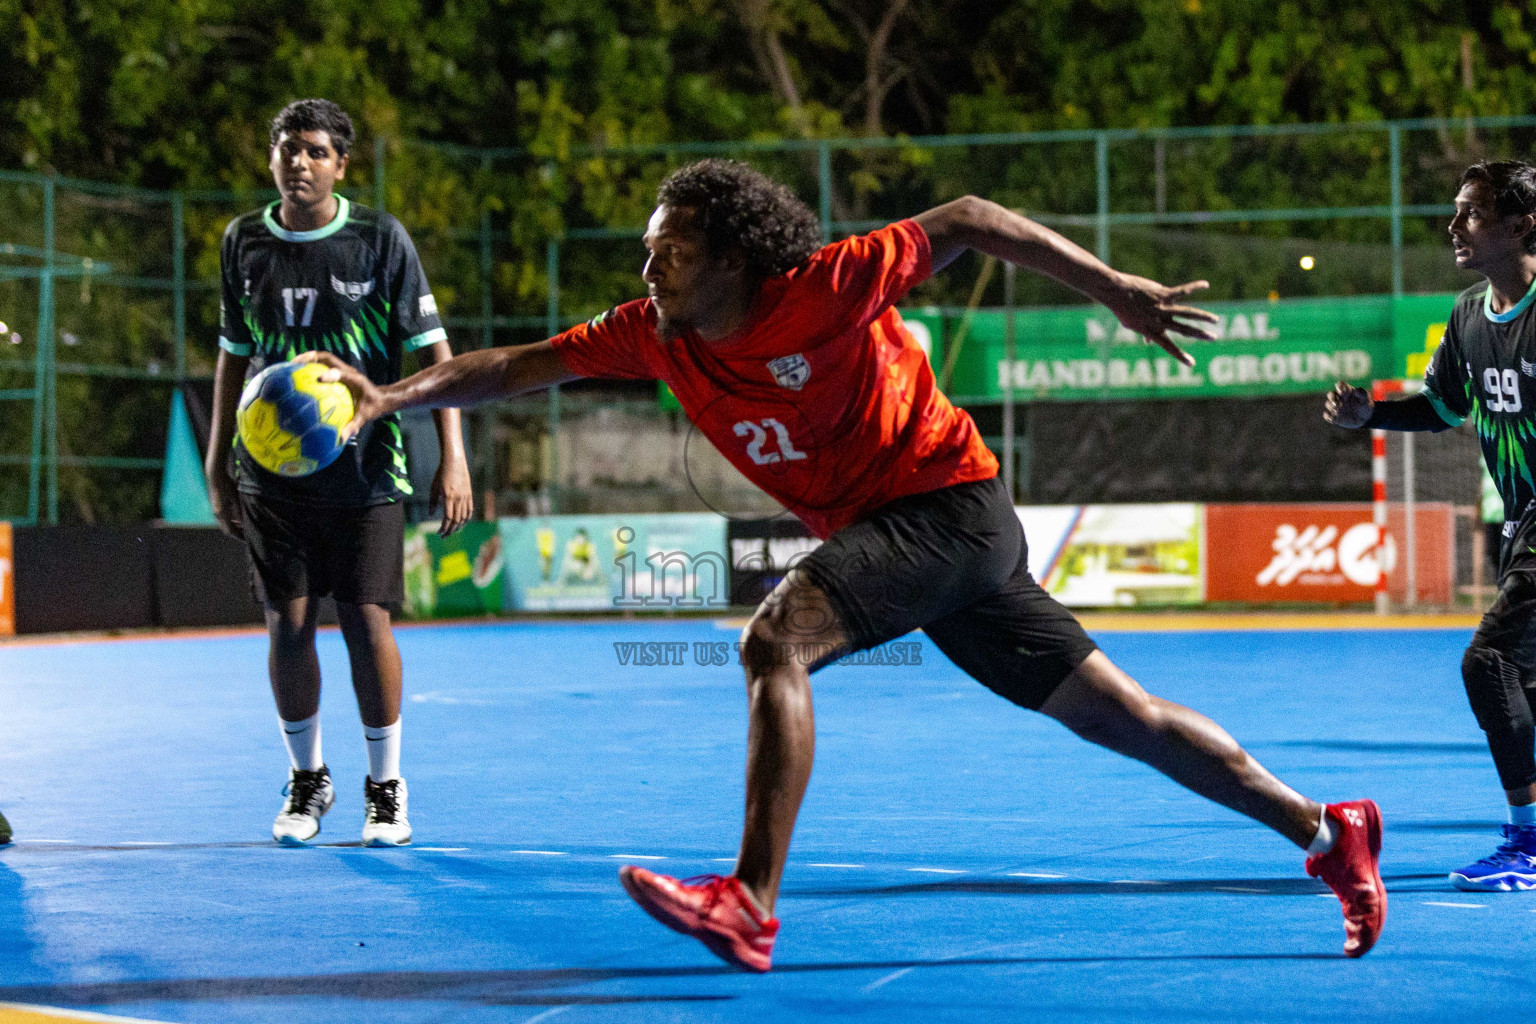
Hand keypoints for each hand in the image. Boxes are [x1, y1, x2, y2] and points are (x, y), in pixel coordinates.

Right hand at [206, 468, 242, 539]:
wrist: (215, 476)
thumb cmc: (227, 485)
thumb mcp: (236, 498)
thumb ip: (239, 511)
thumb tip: (243, 523)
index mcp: (222, 513)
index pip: (230, 531)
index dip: (239, 536)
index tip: (248, 539)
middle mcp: (216, 514)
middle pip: (227, 529)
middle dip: (237, 533)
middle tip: (248, 536)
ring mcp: (215, 511)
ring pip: (225, 524)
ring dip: (234, 527)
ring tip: (245, 529)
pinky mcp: (215, 507)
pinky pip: (223, 519)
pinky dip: (231, 522)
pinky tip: (238, 520)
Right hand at [294, 351, 387, 440]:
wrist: (381, 397)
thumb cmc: (373, 407)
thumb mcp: (366, 416)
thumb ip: (354, 426)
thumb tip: (341, 439)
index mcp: (355, 380)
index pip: (343, 373)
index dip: (332, 374)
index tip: (320, 379)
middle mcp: (347, 371)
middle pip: (326, 358)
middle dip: (309, 358)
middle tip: (293, 364)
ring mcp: (342, 369)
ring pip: (322, 359)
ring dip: (306, 360)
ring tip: (289, 367)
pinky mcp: (338, 372)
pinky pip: (321, 366)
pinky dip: (308, 369)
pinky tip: (296, 378)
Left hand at [432, 457, 472, 536]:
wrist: (455, 461)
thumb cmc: (442, 473)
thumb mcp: (434, 487)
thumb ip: (433, 502)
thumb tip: (431, 514)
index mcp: (449, 497)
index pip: (448, 518)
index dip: (444, 527)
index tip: (439, 532)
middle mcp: (459, 498)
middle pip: (456, 520)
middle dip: (450, 530)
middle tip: (444, 536)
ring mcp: (466, 497)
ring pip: (464, 517)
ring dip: (458, 526)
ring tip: (452, 531)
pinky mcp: (469, 494)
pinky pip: (469, 510)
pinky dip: (466, 518)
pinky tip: (461, 522)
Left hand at [1100, 274, 1219, 367]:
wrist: (1116, 293)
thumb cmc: (1124, 309)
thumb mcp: (1132, 325)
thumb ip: (1145, 333)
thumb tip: (1149, 343)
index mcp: (1151, 331)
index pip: (1168, 347)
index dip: (1180, 356)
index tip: (1192, 363)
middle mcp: (1158, 321)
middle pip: (1183, 330)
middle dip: (1200, 335)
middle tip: (1214, 338)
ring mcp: (1161, 307)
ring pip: (1187, 313)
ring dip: (1203, 316)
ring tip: (1215, 320)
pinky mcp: (1163, 294)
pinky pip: (1182, 291)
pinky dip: (1195, 287)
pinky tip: (1206, 284)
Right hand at [1324, 380, 1373, 427]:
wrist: (1365, 419)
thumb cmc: (1366, 406)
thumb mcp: (1367, 400)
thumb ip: (1362, 394)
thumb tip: (1356, 390)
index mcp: (1346, 391)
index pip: (1340, 385)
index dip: (1339, 386)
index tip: (1342, 391)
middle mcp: (1339, 398)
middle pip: (1330, 394)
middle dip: (1331, 397)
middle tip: (1336, 403)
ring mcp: (1336, 407)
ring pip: (1328, 404)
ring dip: (1331, 407)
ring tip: (1337, 411)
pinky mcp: (1334, 416)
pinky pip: (1327, 416)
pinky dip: (1328, 416)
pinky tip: (1333, 419)